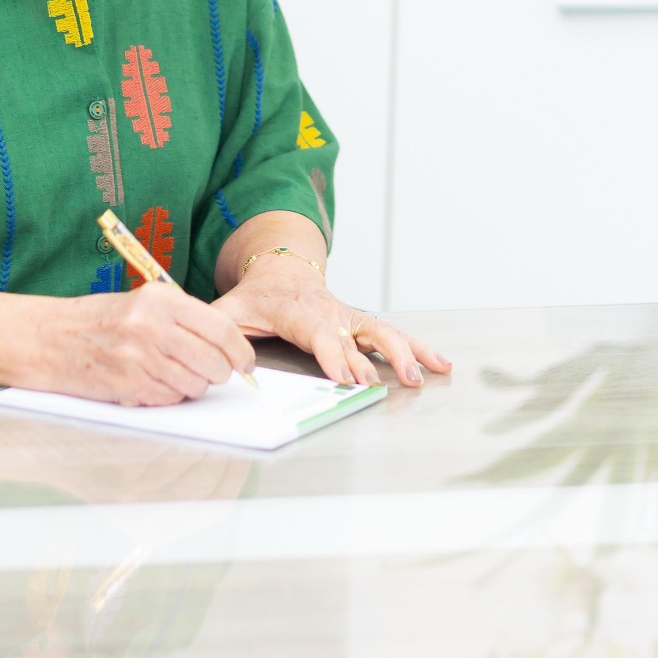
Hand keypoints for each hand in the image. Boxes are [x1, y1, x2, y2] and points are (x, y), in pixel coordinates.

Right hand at [35, 281, 257, 405]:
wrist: (50, 339)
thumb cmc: (98, 320)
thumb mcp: (142, 302)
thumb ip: (182, 318)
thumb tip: (227, 344)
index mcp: (160, 299)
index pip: (221, 328)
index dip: (240, 350)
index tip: (245, 361)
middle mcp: (153, 327)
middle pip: (213, 362)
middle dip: (219, 372)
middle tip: (213, 371)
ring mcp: (141, 359)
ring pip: (195, 385)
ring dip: (193, 385)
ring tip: (173, 372)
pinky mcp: (130, 386)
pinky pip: (170, 399)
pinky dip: (169, 395)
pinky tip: (152, 381)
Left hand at [215, 255, 450, 388]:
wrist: (280, 270)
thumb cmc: (255, 297)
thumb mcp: (230, 308)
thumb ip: (221, 332)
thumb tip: (217, 358)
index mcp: (296, 309)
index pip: (316, 332)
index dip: (330, 353)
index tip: (344, 377)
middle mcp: (328, 312)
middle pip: (351, 338)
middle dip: (364, 363)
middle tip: (377, 387)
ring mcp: (349, 316)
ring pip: (380, 331)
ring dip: (401, 353)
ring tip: (419, 377)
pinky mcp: (363, 322)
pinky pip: (394, 333)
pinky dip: (420, 347)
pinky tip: (440, 363)